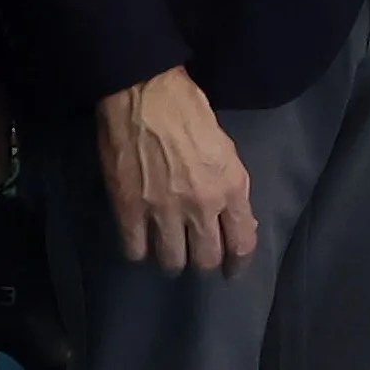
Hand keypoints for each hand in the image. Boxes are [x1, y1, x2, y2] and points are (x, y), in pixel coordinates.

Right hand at [93, 68, 255, 275]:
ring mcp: (162, 211)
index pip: (242, 243)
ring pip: (172, 261)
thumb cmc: (192, 117)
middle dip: (205, 264)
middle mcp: (201, 206)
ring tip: (170, 255)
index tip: (233, 271)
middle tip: (198, 261)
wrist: (146, 98)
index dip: (238, 263)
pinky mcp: (128, 209)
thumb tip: (235, 222)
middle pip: (207, 259)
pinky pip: (135, 249)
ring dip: (173, 262)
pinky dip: (139, 252)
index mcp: (231, 189)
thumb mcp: (228, 153)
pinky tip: (141, 245)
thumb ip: (232, 190)